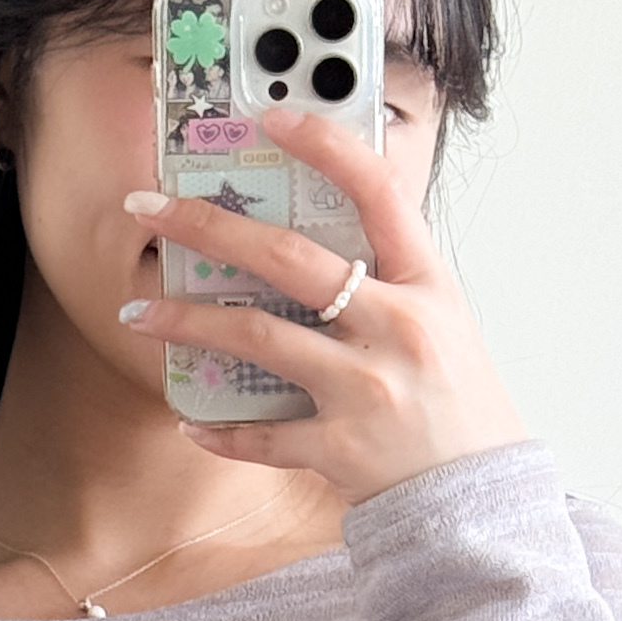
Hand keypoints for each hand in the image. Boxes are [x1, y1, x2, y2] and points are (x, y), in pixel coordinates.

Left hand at [119, 103, 528, 502]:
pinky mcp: (341, 449)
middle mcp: (396, 329)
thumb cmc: (461, 410)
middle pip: (289, 261)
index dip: (326, 147)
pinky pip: (264, 435)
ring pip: (258, 338)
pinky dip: (224, 431)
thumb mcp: (447, 327)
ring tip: (139, 313)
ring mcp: (366, 390)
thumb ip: (391, 285)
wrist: (482, 501)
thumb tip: (314, 251)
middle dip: (209, 227)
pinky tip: (192, 420)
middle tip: (150, 207)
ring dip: (188, 323)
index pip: (378, 194)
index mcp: (426, 288)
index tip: (274, 119)